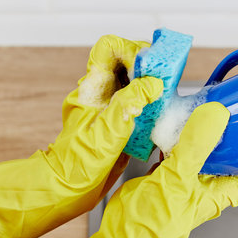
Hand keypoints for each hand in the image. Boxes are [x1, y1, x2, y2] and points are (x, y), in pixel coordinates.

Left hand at [0, 35, 161, 237]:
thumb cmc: (80, 162)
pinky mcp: (121, 122)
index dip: (131, 50)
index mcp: (93, 88)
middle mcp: (102, 93)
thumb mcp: (108, 130)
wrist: (71, 189)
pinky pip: (140, 104)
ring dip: (154, 87)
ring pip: (136, 82)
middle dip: (149, 67)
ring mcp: (111, 107)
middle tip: (165, 80)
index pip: (109, 48)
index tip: (147, 68)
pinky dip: (154, 106)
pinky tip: (161, 118)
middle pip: (127, 62)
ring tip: (166, 98)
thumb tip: (154, 83)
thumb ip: (130, 103)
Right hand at [24, 102, 237, 237]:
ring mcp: (195, 178)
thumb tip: (216, 115)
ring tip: (233, 108)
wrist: (122, 237)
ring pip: (221, 152)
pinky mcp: (175, 172)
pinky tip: (190, 117)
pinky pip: (193, 148)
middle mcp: (214, 184)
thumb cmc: (151, 224)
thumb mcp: (177, 182)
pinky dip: (195, 133)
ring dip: (228, 133)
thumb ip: (195, 147)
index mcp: (224, 191)